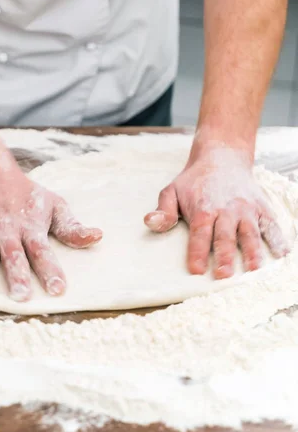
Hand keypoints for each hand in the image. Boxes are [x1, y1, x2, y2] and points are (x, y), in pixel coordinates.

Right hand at [0, 150, 101, 300]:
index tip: (58, 289)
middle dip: (17, 276)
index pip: (43, 252)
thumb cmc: (26, 196)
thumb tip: (97, 237)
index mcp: (30, 228)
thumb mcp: (54, 205)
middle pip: (13, 256)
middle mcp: (7, 231)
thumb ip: (72, 227)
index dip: (51, 271)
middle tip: (21, 296)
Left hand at [144, 143, 288, 277]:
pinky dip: (278, 239)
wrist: (223, 156)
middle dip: (224, 256)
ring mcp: (247, 209)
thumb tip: (149, 222)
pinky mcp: (262, 208)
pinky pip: (271, 224)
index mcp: (203, 208)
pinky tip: (280, 254)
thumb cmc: (195, 180)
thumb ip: (164, 210)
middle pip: (225, 235)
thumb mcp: (172, 191)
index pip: (199, 233)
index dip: (196, 251)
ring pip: (250, 232)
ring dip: (252, 252)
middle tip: (223, 275)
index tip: (195, 270)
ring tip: (253, 269)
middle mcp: (227, 209)